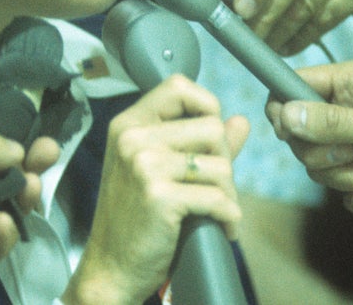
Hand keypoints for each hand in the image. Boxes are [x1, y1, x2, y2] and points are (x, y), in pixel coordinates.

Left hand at [0, 113, 53, 293]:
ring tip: (30, 189)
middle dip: (28, 160)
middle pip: (0, 167)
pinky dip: (3, 232)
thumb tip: (17, 150)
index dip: (8, 127)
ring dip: (23, 194)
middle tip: (50, 154)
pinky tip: (1, 224)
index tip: (37, 125)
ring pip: (5, 203)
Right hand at [66, 76, 249, 304]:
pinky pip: (218, 197)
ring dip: (229, 193)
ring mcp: (143, 165)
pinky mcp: (158, 195)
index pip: (178, 86)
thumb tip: (240, 121)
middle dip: (224, 160)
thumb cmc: (136, 218)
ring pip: (220, 164)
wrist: (111, 266)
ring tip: (218, 211)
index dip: (206, 105)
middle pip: (210, 127)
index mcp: (128, 124)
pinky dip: (229, 216)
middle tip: (217, 188)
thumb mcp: (158, 171)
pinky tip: (223, 228)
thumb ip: (200, 144)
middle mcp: (132, 137)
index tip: (210, 139)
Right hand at [266, 60, 352, 213]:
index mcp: (351, 84)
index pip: (292, 88)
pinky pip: (350, 197)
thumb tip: (285, 114)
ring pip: (326, 173)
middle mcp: (350, 113)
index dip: (284, 112)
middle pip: (302, 141)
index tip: (292, 132)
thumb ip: (332, 122)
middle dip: (333, 157)